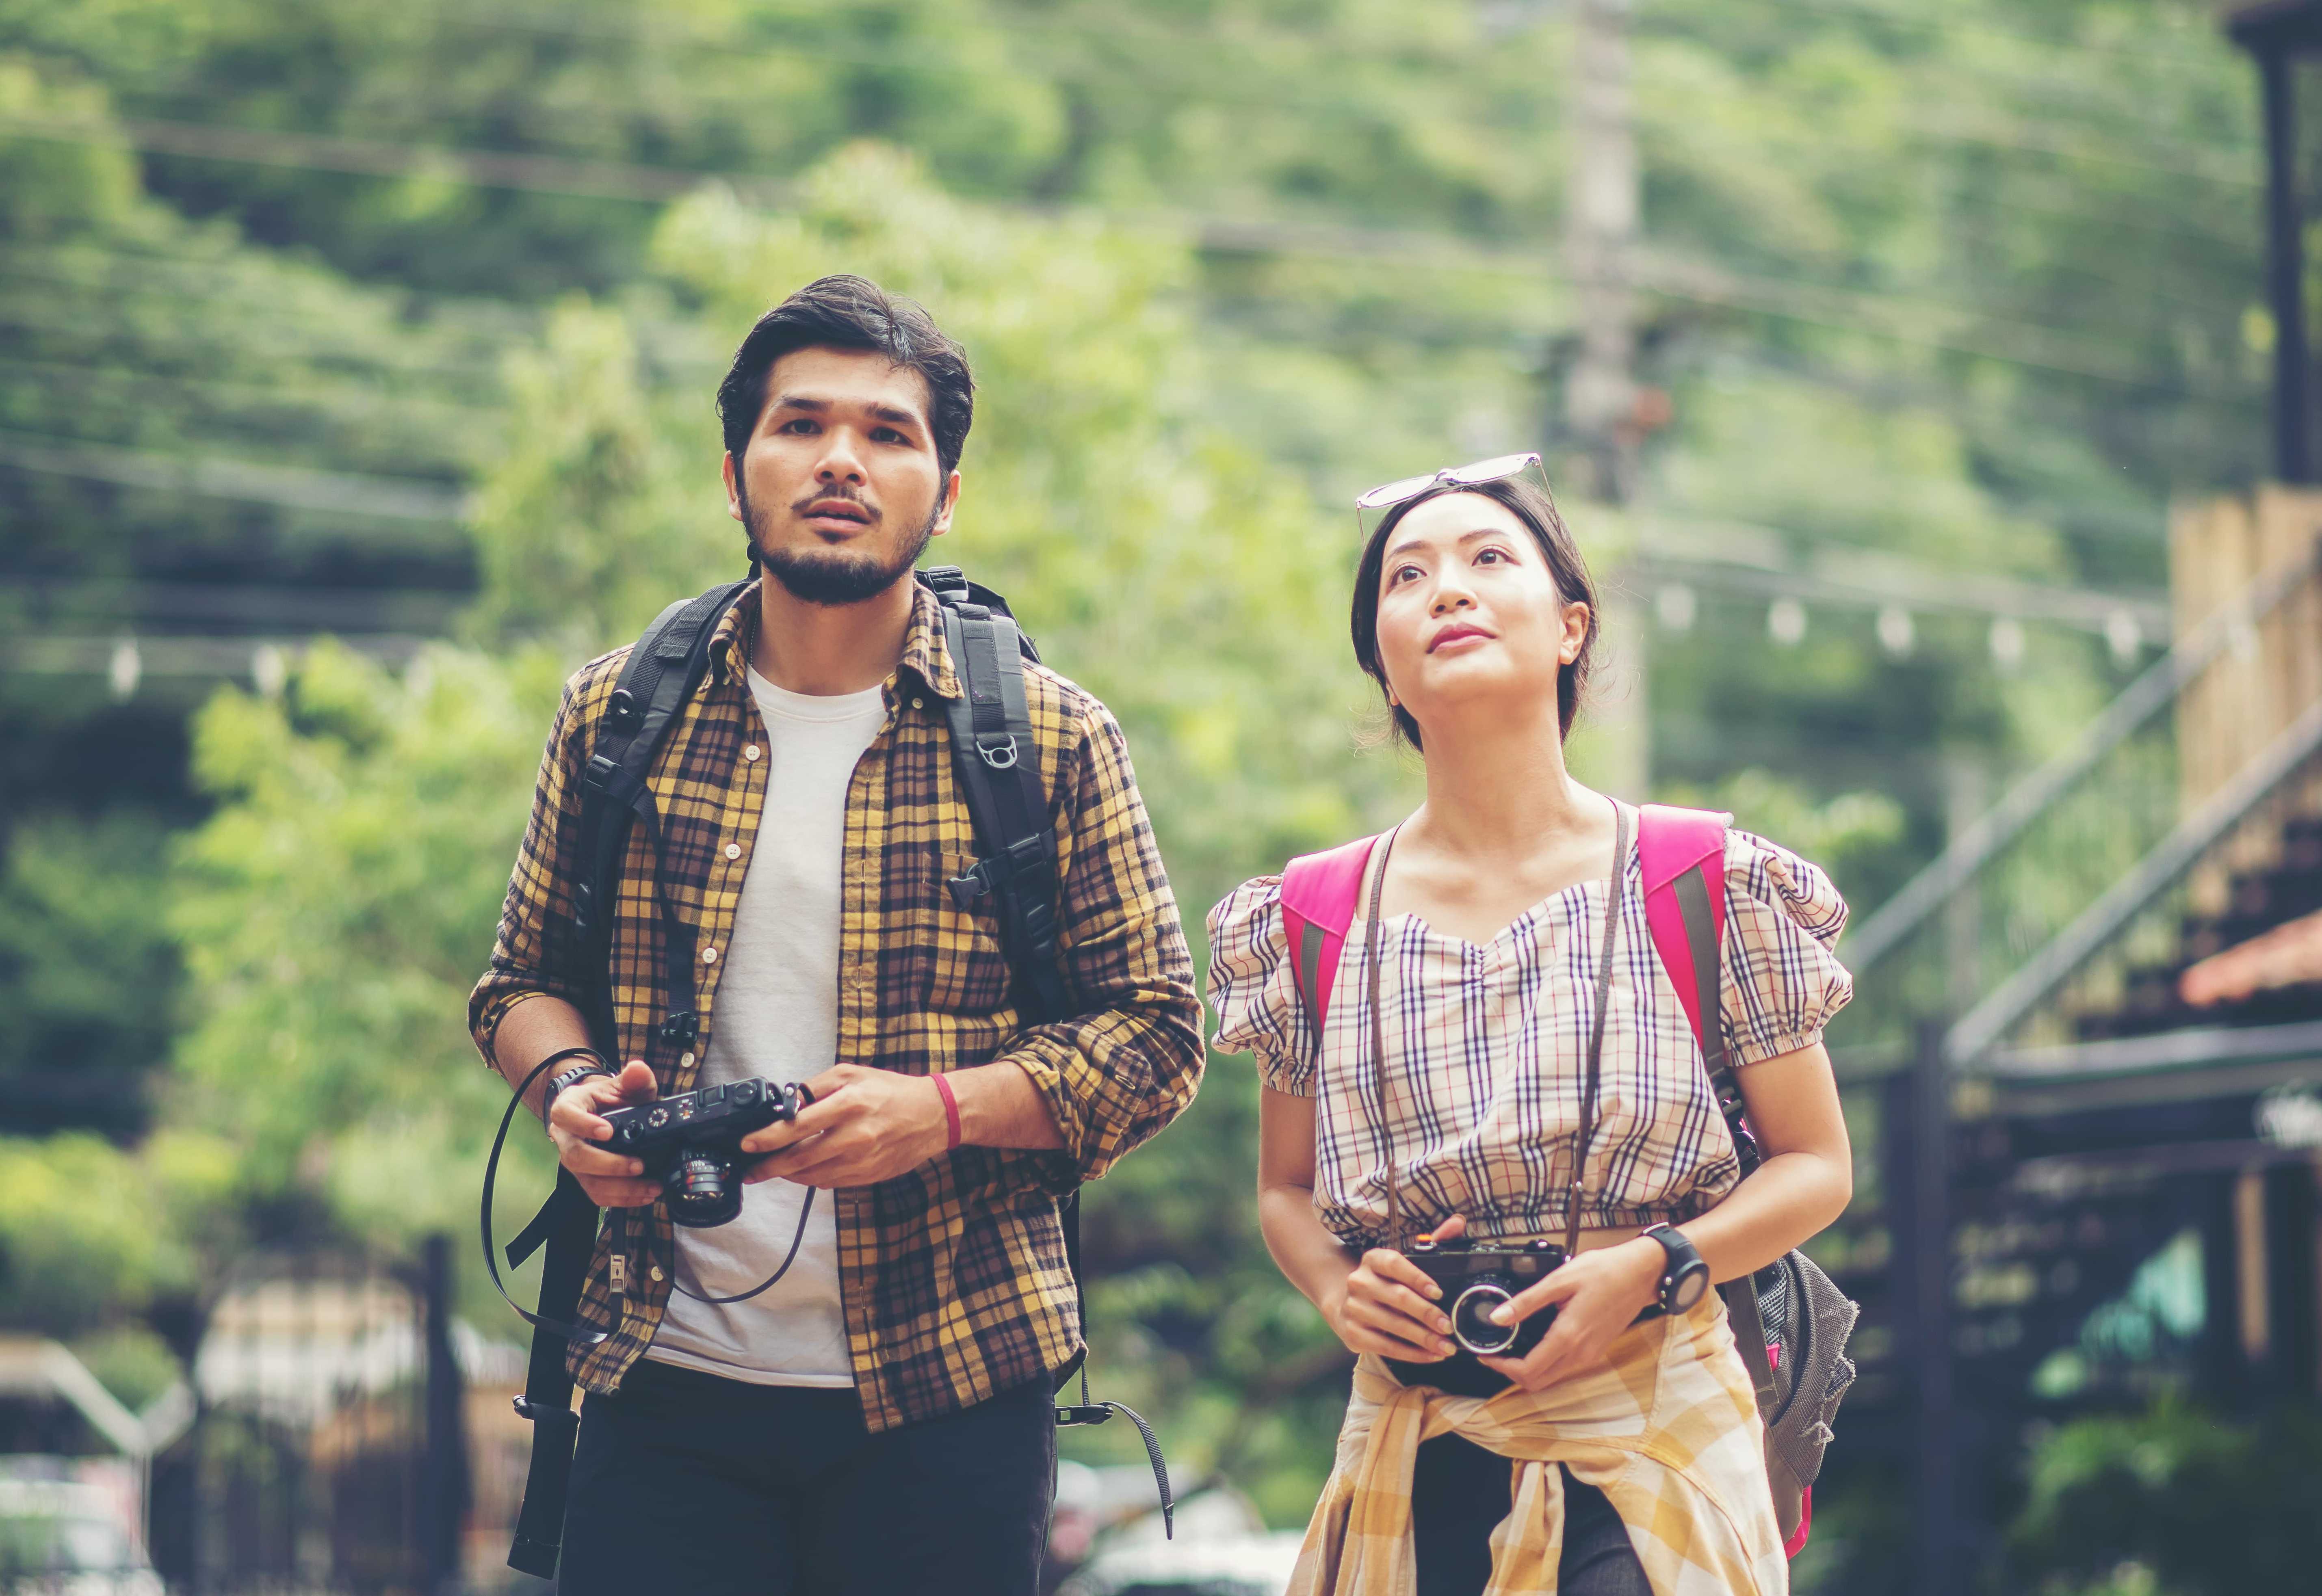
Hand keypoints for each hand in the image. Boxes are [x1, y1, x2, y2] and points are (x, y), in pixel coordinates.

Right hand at [547, 1060, 662, 1207]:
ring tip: (650, 1187)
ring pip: (588, 1181)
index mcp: (569, 1108)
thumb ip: (634, 1078)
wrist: (603, 1113)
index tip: (607, 1131)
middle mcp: (566, 1137)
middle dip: (609, 1164)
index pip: (565, 1115)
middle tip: (638, 1165)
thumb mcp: (622, 1085)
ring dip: (620, 1188)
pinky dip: (622, 1198)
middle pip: (576, 1156)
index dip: (583, 1125)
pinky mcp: (586, 1178)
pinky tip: (644, 1195)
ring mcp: (575, 1160)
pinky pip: (597, 1195)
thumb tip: (638, 1070)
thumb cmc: (610, 1099)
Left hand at [739, 1063, 947, 1188]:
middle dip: (768, 1166)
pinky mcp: (868, 1176)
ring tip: (771, 1169)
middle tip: (750, 1169)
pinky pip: (830, 1182)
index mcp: (849, 1104)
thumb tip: (786, 1105)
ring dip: (787, 1174)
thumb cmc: (890, 1090)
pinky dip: (811, 1178)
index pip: (798, 1126)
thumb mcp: (852, 1074)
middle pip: (799, 1158)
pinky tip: (802, 1170)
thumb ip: (816, 1087)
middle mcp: (855, 1136)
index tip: (747, 1144)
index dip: (768, 1138)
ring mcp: (862, 1160)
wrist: (933, 1115)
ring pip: (812, 1175)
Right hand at [1321, 1212, 1465, 1361]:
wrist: (1345, 1302)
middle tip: (1449, 1326)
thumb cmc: (1385, 1281)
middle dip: (1427, 1314)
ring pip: (1394, 1326)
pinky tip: (1430, 1355)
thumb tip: (1458, 1223)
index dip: (1417, 1277)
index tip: (1438, 1292)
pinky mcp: (1352, 1334)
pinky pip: (1386, 1347)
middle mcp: (1359, 1281)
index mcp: (1373, 1259)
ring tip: (1446, 1346)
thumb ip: (1433, 1242)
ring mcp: (1353, 1309)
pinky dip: (1411, 1354)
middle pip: (1398, 1298)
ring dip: (1423, 1339)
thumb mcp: (1404, 1261)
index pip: (1394, 1263)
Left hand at [1477, 1237, 1664, 1391]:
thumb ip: (1527, 1302)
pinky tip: (1535, 1343)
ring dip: (1528, 1370)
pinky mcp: (1596, 1350)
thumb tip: (1498, 1318)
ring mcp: (1590, 1355)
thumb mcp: (1560, 1280)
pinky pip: (1564, 1368)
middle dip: (1511, 1373)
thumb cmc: (1604, 1271)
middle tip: (1495, 1353)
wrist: (1642, 1273)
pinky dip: (1545, 1364)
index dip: (1502, 1367)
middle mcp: (1580, 1354)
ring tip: (1510, 1347)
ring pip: (1551, 1378)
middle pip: (1538, 1382)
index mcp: (1568, 1337)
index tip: (1486, 1354)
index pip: (1528, 1371)